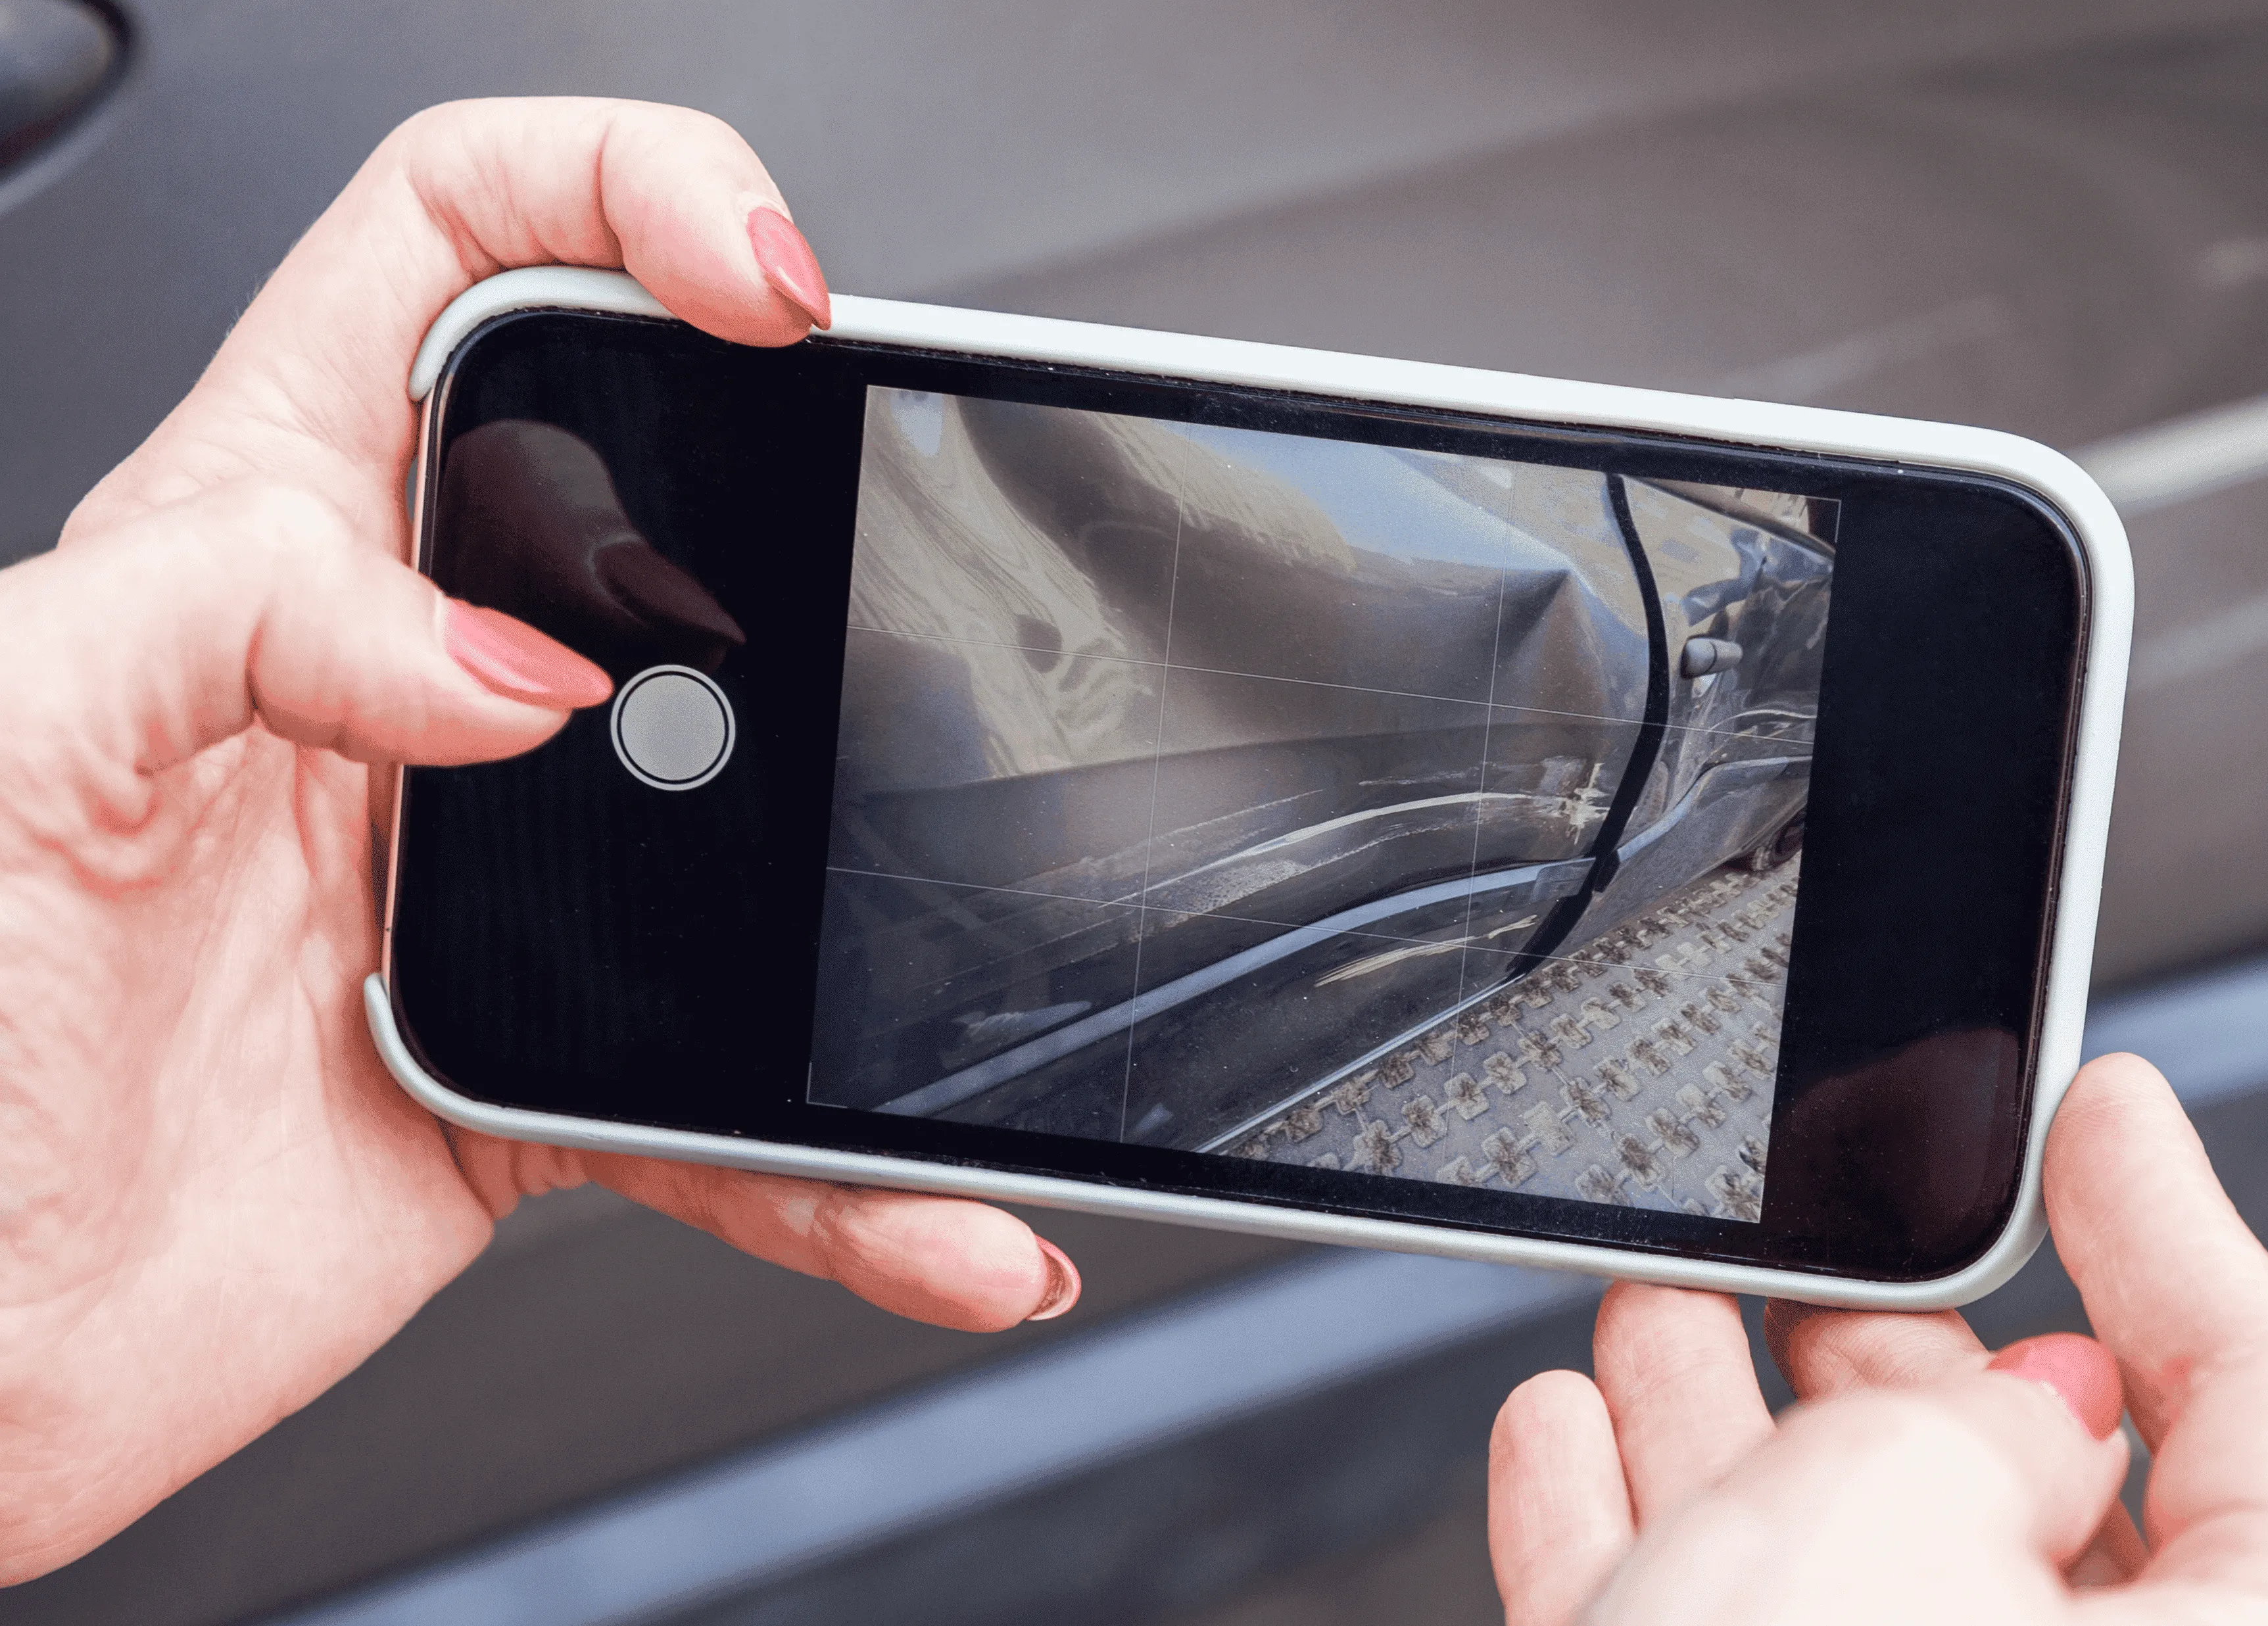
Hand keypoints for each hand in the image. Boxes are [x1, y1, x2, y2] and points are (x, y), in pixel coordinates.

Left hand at [0, 98, 1077, 1581]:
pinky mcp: (542, 1069)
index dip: (620, 195)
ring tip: (954, 898)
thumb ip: (239, 615)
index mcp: (248, 543)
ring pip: (759, 803)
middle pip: (664, 491)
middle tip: (875, 543)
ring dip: (887, 863)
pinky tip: (938, 1216)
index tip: (757, 278)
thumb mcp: (2, 741)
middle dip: (812, 487)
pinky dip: (859, 1182)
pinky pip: (747, 1109)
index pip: (449, 250)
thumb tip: (517, 661)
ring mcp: (491, 877)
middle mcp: (393, 685)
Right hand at [1485, 1054, 2267, 1623]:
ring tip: (1661, 1299)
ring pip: (1846, 1585)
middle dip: (1905, 1344)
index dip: (2185, 1237)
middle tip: (1841, 1230)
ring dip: (1736, 1429)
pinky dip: (1632, 1547)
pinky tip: (1566, 1441)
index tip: (2114, 1118)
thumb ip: (1984, 1425)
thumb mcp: (1913, 1518)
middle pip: (2038, 1507)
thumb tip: (2021, 1418)